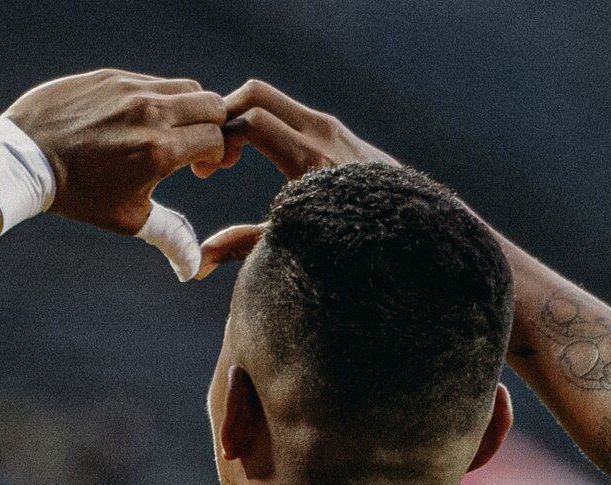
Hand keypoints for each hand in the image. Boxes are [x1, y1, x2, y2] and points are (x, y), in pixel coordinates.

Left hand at [3, 70, 226, 234]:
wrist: (25, 159)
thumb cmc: (78, 195)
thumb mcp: (128, 219)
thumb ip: (170, 237)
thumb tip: (193, 268)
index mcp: (159, 150)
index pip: (216, 138)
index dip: (215, 155)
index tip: (198, 170)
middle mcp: (150, 113)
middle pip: (212, 104)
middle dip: (212, 126)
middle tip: (194, 145)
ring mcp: (130, 89)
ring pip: (185, 86)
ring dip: (186, 109)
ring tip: (167, 131)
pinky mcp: (111, 76)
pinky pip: (151, 81)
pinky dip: (156, 98)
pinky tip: (135, 120)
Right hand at [193, 81, 397, 278]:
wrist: (412, 233)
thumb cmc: (351, 248)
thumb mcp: (295, 248)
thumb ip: (243, 246)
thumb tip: (198, 265)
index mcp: (311, 163)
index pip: (251, 121)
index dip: (220, 140)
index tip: (210, 170)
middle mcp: (323, 135)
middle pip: (257, 94)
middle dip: (225, 115)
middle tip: (215, 152)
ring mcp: (333, 129)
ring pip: (273, 100)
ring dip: (243, 118)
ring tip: (232, 157)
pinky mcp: (338, 131)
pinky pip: (291, 113)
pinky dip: (265, 123)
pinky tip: (258, 156)